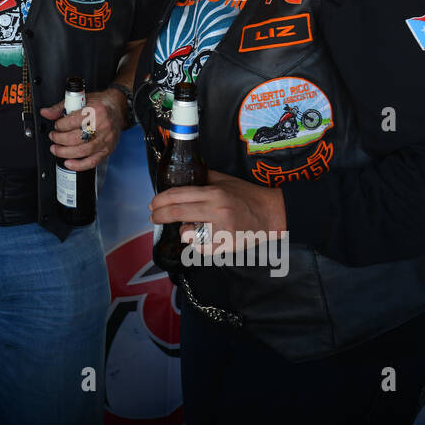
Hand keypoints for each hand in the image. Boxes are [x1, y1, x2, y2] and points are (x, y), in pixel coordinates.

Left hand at [41, 87, 124, 169]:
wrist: (118, 109)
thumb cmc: (100, 104)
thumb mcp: (81, 100)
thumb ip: (61, 107)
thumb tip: (46, 113)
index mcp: (96, 111)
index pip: (71, 122)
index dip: (59, 125)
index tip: (56, 125)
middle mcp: (102, 126)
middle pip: (75, 138)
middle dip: (59, 139)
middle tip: (53, 137)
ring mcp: (105, 140)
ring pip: (81, 151)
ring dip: (64, 152)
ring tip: (56, 149)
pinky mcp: (107, 150)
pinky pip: (92, 162)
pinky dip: (78, 165)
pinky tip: (68, 163)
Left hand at [148, 169, 287, 253]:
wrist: (272, 214)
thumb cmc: (247, 196)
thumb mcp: (225, 180)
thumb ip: (203, 178)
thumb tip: (180, 176)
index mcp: (214, 192)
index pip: (178, 195)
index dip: (160, 200)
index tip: (153, 204)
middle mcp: (216, 209)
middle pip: (177, 213)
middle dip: (160, 216)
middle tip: (154, 217)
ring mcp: (221, 229)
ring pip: (187, 233)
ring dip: (183, 232)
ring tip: (188, 229)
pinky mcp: (226, 244)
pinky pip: (201, 248)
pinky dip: (197, 245)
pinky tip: (200, 240)